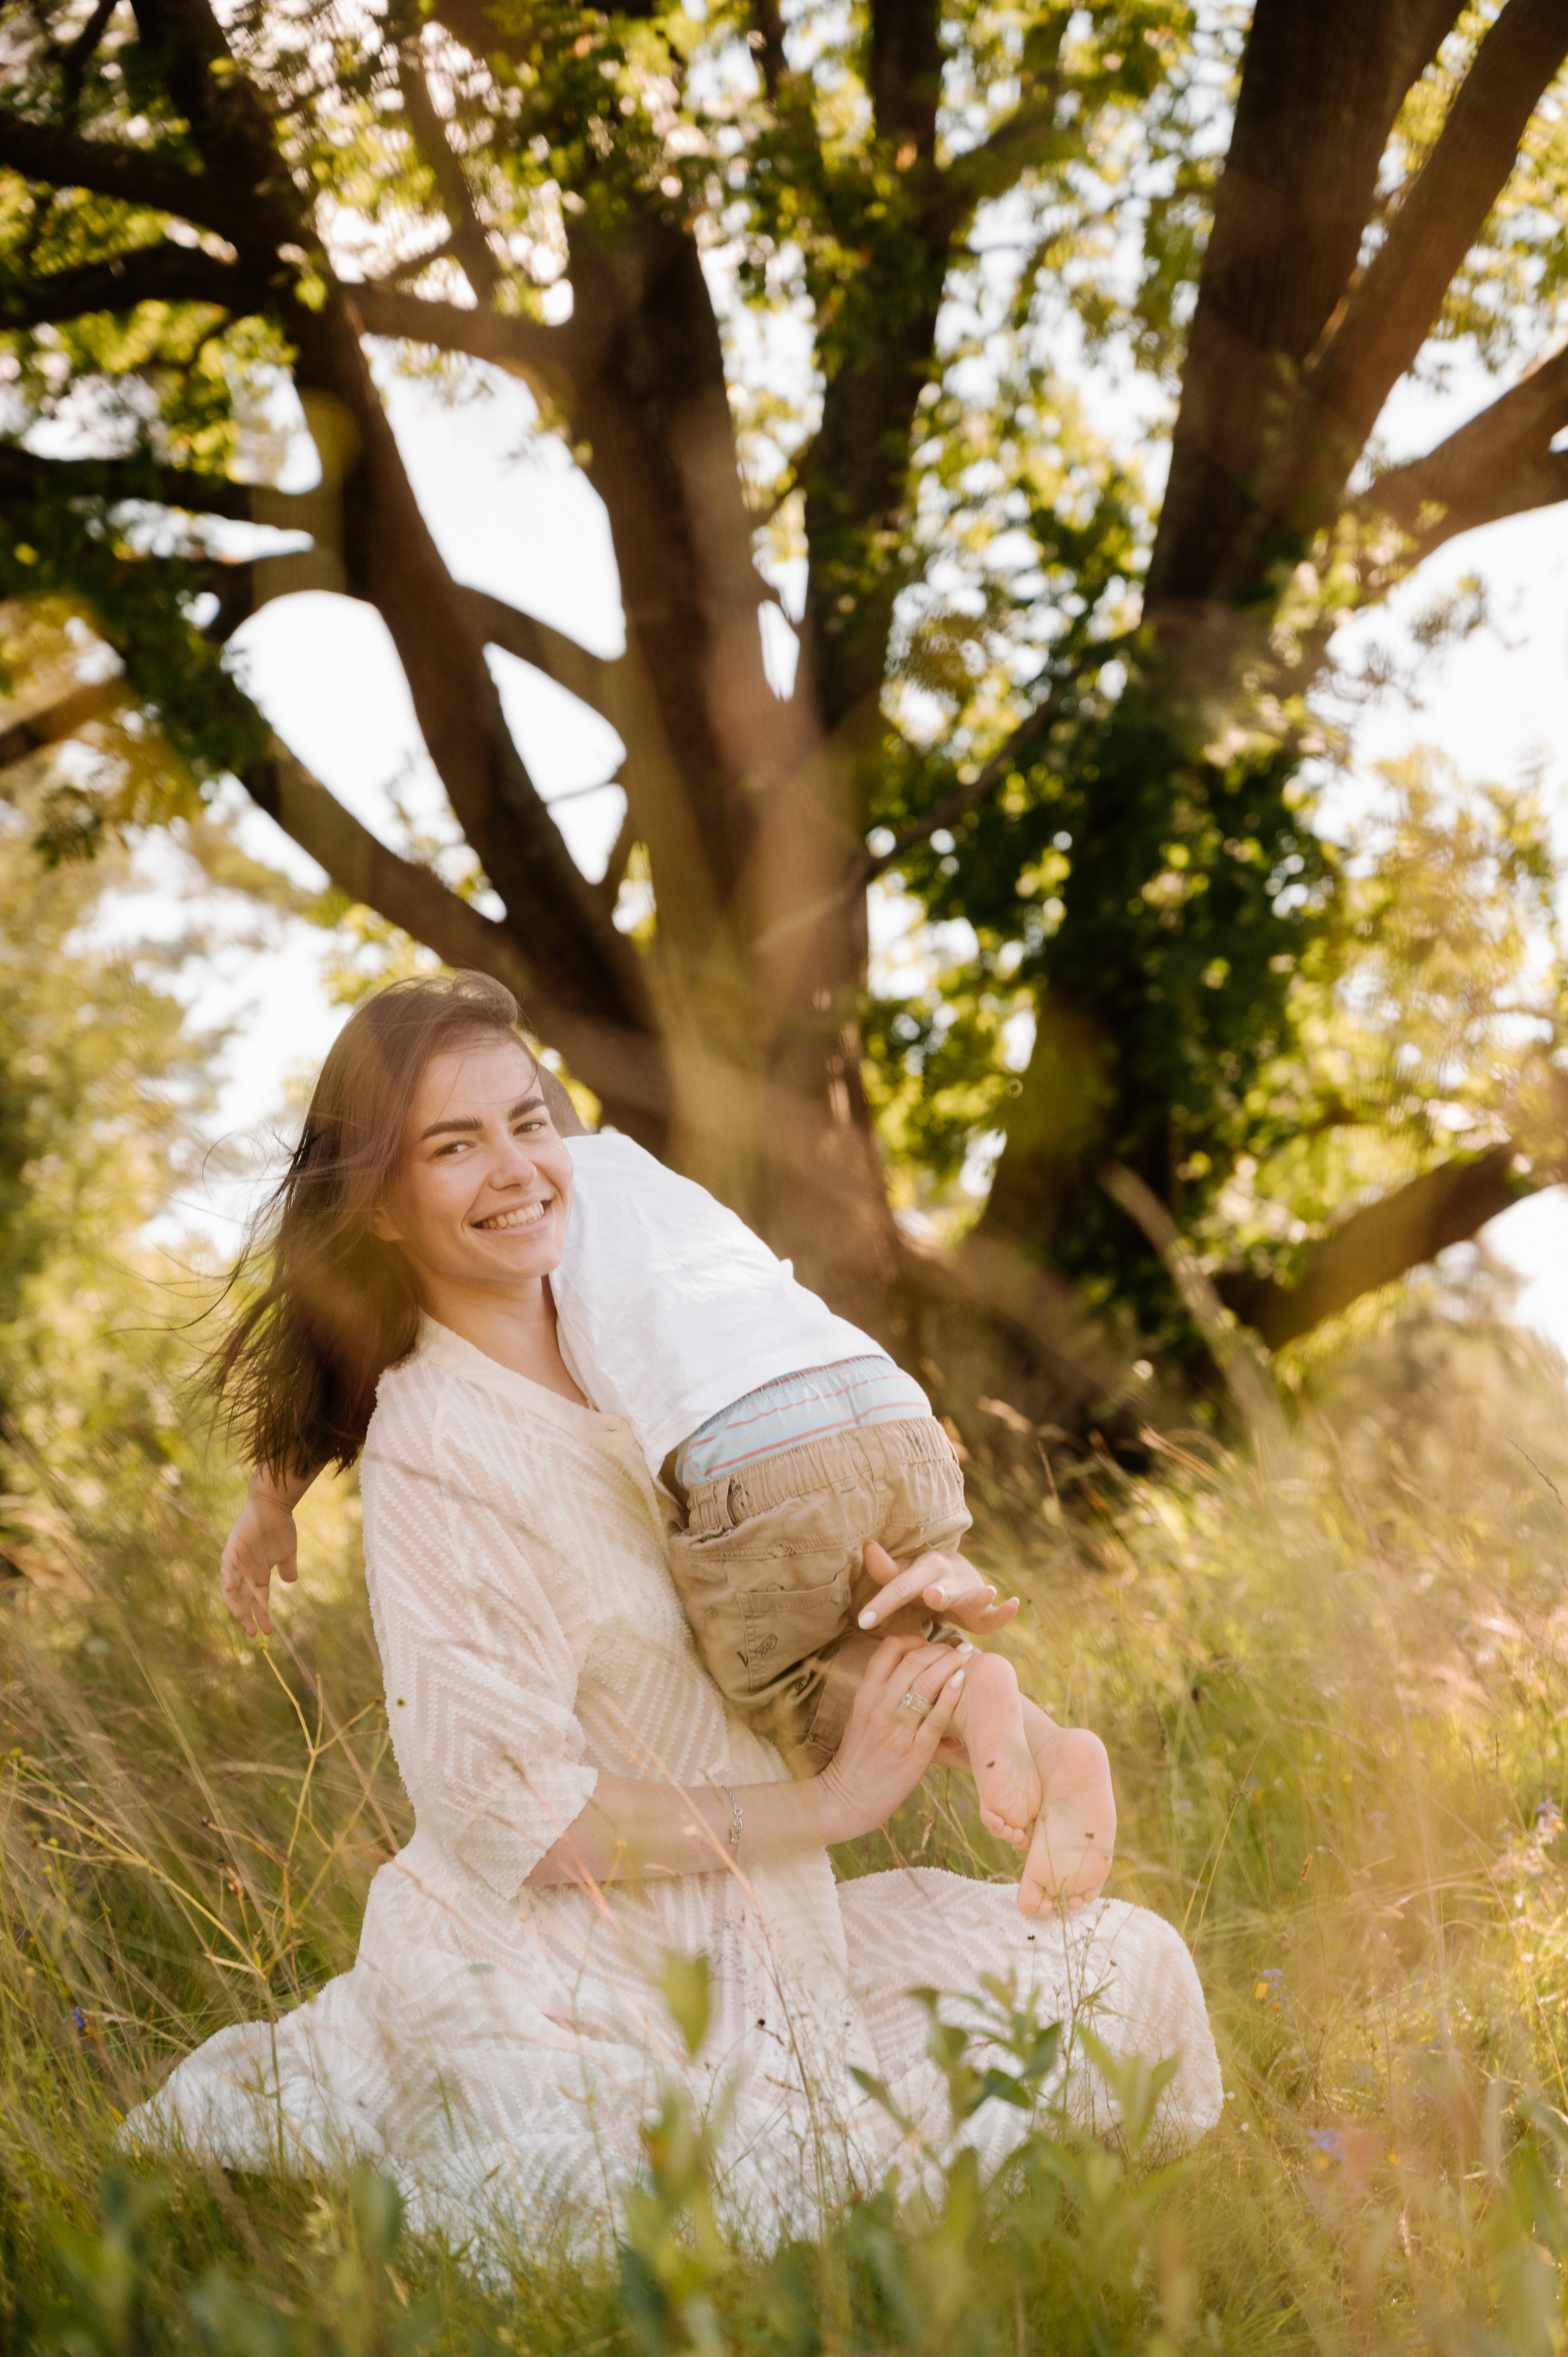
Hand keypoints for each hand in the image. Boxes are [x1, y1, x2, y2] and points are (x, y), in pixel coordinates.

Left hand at [220, 1491, 298, 1638]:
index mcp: (258, 1575)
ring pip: (231, 1588)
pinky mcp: (231, 1549)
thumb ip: (287, 1568)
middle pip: (242, 1599)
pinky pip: (226, 1566)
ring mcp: (236, 1562)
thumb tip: (291, 1582)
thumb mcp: (287, 1553)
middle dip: (247, 1616)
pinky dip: (227, 1577)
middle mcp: (245, 1572)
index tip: (268, 1632)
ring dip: (235, 1603)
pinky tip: (230, 1588)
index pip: (257, 1601)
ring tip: (240, 1617)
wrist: (274, 1506)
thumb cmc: (280, 1527)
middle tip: (252, 1632)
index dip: (262, 1616)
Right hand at [816, 1633, 969, 1841]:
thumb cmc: (858, 1758)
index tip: (929, 1642)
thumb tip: (912, 1678)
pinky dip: (952, 1694)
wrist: (846, 1799)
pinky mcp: (914, 1752)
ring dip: (950, 1663)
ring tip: (965, 1657)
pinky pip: (937, 1716)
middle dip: (940, 1648)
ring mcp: (897, 1729)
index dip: (913, 1639)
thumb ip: (883, 1697)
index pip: (888, 1650)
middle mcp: (879, 1706)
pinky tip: (962, 1681)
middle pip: (913, 1661)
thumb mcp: (861, 1718)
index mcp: (865, 1695)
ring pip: (927, 1682)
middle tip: (958, 1647)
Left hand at [857, 1540, 1019, 1636]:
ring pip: (972, 1596)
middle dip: (938, 1593)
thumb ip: (885, 1570)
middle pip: (941, 1588)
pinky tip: (1013, 1604)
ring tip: (988, 1592)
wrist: (955, 1574)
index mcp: (923, 1569)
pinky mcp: (985, 1610)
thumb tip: (867, 1546)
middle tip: (932, 1596)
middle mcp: (948, 1577)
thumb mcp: (902, 1575)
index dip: (881, 1604)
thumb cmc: (921, 1580)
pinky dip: (1005, 1611)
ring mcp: (969, 1592)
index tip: (862, 1622)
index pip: (900, 1587)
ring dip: (979, 1596)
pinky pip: (996, 1614)